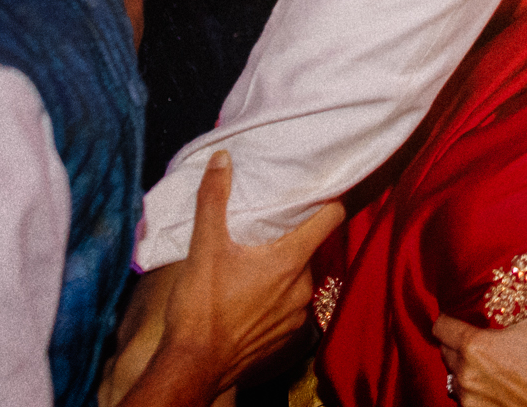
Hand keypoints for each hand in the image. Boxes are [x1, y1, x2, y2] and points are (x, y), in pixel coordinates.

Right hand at [110, 152, 344, 405]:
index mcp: (291, 259)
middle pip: (310, 247)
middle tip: (265, 230)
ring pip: (299, 278)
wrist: (194, 366)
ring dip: (281, 269)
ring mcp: (298, 314)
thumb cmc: (200, 308)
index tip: (320, 188)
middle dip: (292, 237)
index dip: (329, 199)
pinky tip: (249, 297)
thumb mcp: (204, 247)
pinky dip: (275, 297)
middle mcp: (304, 287)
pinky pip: (289, 306)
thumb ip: (213, 200)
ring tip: (252, 264)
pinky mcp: (287, 337)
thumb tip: (222, 159)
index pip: (332, 217)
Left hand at [432, 265, 526, 406]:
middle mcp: (465, 374)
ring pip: (453, 372)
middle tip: (480, 328)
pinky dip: (474, 385)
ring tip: (488, 353)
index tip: (464, 310)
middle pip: (445, 348)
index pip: (440, 325)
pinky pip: (463, 395)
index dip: (450, 315)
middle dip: (459, 338)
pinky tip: (494, 378)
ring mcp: (468, 398)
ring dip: (466, 362)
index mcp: (476, 347)